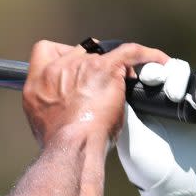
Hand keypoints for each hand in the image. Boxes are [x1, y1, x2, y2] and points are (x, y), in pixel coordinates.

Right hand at [23, 40, 169, 146]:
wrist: (71, 146)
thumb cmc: (60, 143)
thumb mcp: (42, 121)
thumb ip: (52, 105)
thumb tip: (66, 105)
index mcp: (36, 84)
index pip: (45, 52)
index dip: (62, 56)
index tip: (73, 68)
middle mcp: (56, 70)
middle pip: (78, 50)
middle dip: (91, 62)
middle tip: (101, 80)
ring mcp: (80, 66)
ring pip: (103, 51)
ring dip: (114, 63)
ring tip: (124, 79)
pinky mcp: (104, 68)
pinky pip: (131, 51)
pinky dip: (148, 55)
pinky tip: (158, 60)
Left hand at [116, 59, 195, 195]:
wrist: (185, 195)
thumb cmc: (152, 172)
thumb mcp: (131, 140)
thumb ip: (126, 112)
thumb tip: (114, 85)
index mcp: (149, 105)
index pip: (153, 74)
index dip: (152, 70)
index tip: (150, 78)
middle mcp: (173, 103)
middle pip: (179, 70)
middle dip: (177, 76)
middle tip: (173, 95)